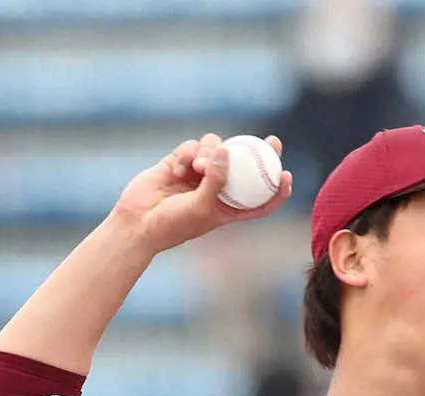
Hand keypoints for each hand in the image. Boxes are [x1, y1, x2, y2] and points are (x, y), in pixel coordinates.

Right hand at [112, 133, 292, 254]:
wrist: (137, 222)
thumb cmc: (172, 225)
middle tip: (273, 141)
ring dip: (211, 153)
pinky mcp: (180, 162)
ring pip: (217, 150)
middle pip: (245, 167)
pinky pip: (193, 147)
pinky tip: (179, 168)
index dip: (276, 189)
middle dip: (261, 152)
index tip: (287, 175)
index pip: (259, 200)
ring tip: (198, 167)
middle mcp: (217, 189)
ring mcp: (199, 174)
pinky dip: (189, 154)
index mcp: (228, 208)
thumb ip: (215, 181)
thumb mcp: (200, 207)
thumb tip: (226, 151)